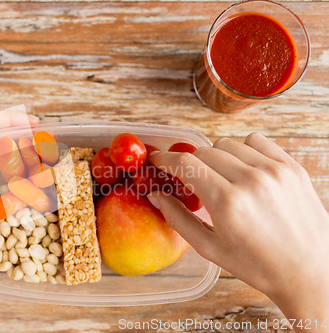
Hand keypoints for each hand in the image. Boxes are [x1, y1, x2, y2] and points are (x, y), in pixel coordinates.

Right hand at [148, 133, 328, 328]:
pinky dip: (243, 150)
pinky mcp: (291, 166)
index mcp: (227, 203)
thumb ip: (178, 218)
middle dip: (191, 163)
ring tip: (221, 178)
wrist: (310, 271)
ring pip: (228, 143)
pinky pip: (256, 141)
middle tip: (190, 179)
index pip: (185, 163)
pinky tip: (244, 170)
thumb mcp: (210, 248)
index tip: (158, 160)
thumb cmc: (259, 265)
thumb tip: (156, 196)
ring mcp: (274, 170)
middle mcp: (250, 180)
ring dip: (216, 156)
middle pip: (204, 151)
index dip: (165, 158)